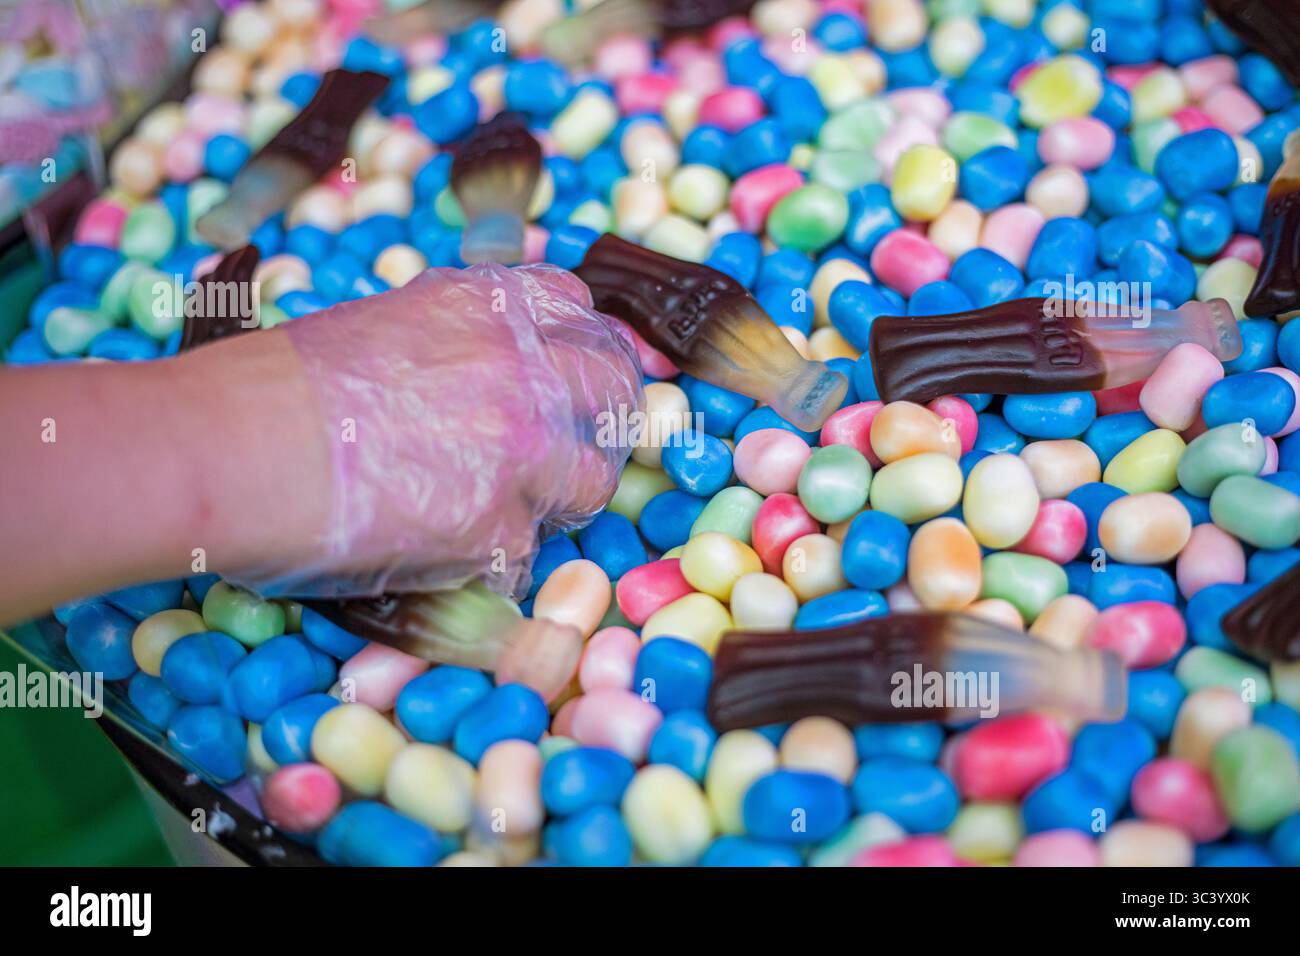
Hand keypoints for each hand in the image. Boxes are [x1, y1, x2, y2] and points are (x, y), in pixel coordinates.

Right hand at [232, 262, 643, 598]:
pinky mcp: (499, 527)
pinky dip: (492, 559)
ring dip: (556, 499)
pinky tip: (442, 553)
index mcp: (488, 307)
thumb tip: (477, 377)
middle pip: (613, 392)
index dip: (579, 352)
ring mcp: (520, 449)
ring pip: (591, 481)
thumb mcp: (379, 325)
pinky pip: (526, 553)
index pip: (579, 315)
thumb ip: (451, 343)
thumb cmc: (273, 388)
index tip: (570, 381)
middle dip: (598, 425)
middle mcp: (522, 369)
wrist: (228, 448)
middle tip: (565, 457)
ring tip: (499, 511)